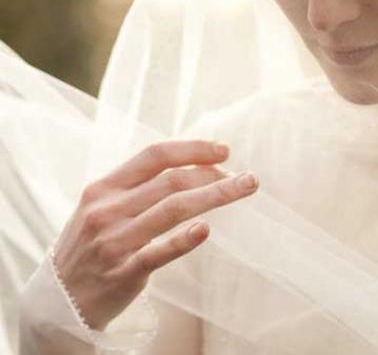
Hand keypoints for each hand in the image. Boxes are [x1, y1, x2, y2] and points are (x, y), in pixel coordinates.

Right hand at [51, 139, 258, 330]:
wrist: (56, 302)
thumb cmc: (91, 246)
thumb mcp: (103, 207)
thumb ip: (139, 186)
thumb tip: (194, 165)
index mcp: (104, 187)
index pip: (155, 156)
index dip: (193, 148)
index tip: (224, 150)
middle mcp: (108, 210)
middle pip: (171, 181)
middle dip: (214, 173)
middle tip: (247, 177)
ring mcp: (114, 241)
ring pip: (173, 209)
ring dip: (215, 195)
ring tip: (244, 188)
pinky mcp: (122, 273)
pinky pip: (158, 252)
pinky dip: (183, 240)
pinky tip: (206, 229)